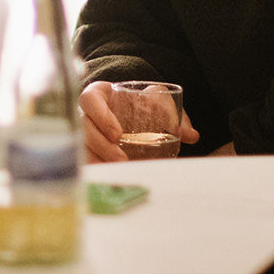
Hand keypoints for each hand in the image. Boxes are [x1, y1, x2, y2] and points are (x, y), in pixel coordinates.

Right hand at [79, 81, 199, 162]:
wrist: (135, 111)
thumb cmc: (143, 102)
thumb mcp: (158, 100)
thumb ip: (172, 113)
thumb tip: (191, 135)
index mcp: (100, 95)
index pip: (90, 100)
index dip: (100, 116)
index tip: (118, 134)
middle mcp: (87, 113)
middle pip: (84, 127)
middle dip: (101, 145)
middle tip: (121, 159)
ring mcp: (85, 133)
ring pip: (82, 147)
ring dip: (99, 160)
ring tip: (119, 171)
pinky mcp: (88, 151)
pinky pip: (86, 161)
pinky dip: (98, 170)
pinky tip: (111, 178)